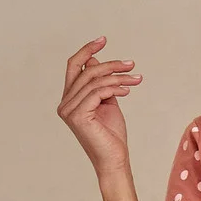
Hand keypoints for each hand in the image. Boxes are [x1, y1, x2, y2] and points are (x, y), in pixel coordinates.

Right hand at [56, 35, 142, 176]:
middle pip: (86, 71)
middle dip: (111, 64)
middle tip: (131, 64)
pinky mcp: (78, 116)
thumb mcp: (107, 102)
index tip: (103, 40)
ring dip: (118, 77)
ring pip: (95, 81)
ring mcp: (69, 110)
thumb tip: (94, 61)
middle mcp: (65, 103)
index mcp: (69, 99)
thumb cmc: (112, 136)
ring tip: (136, 79)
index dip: (86, 50)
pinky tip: (127, 91)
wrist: (115, 160)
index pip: (74, 66)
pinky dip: (115, 88)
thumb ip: (100, 84)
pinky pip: (98, 92)